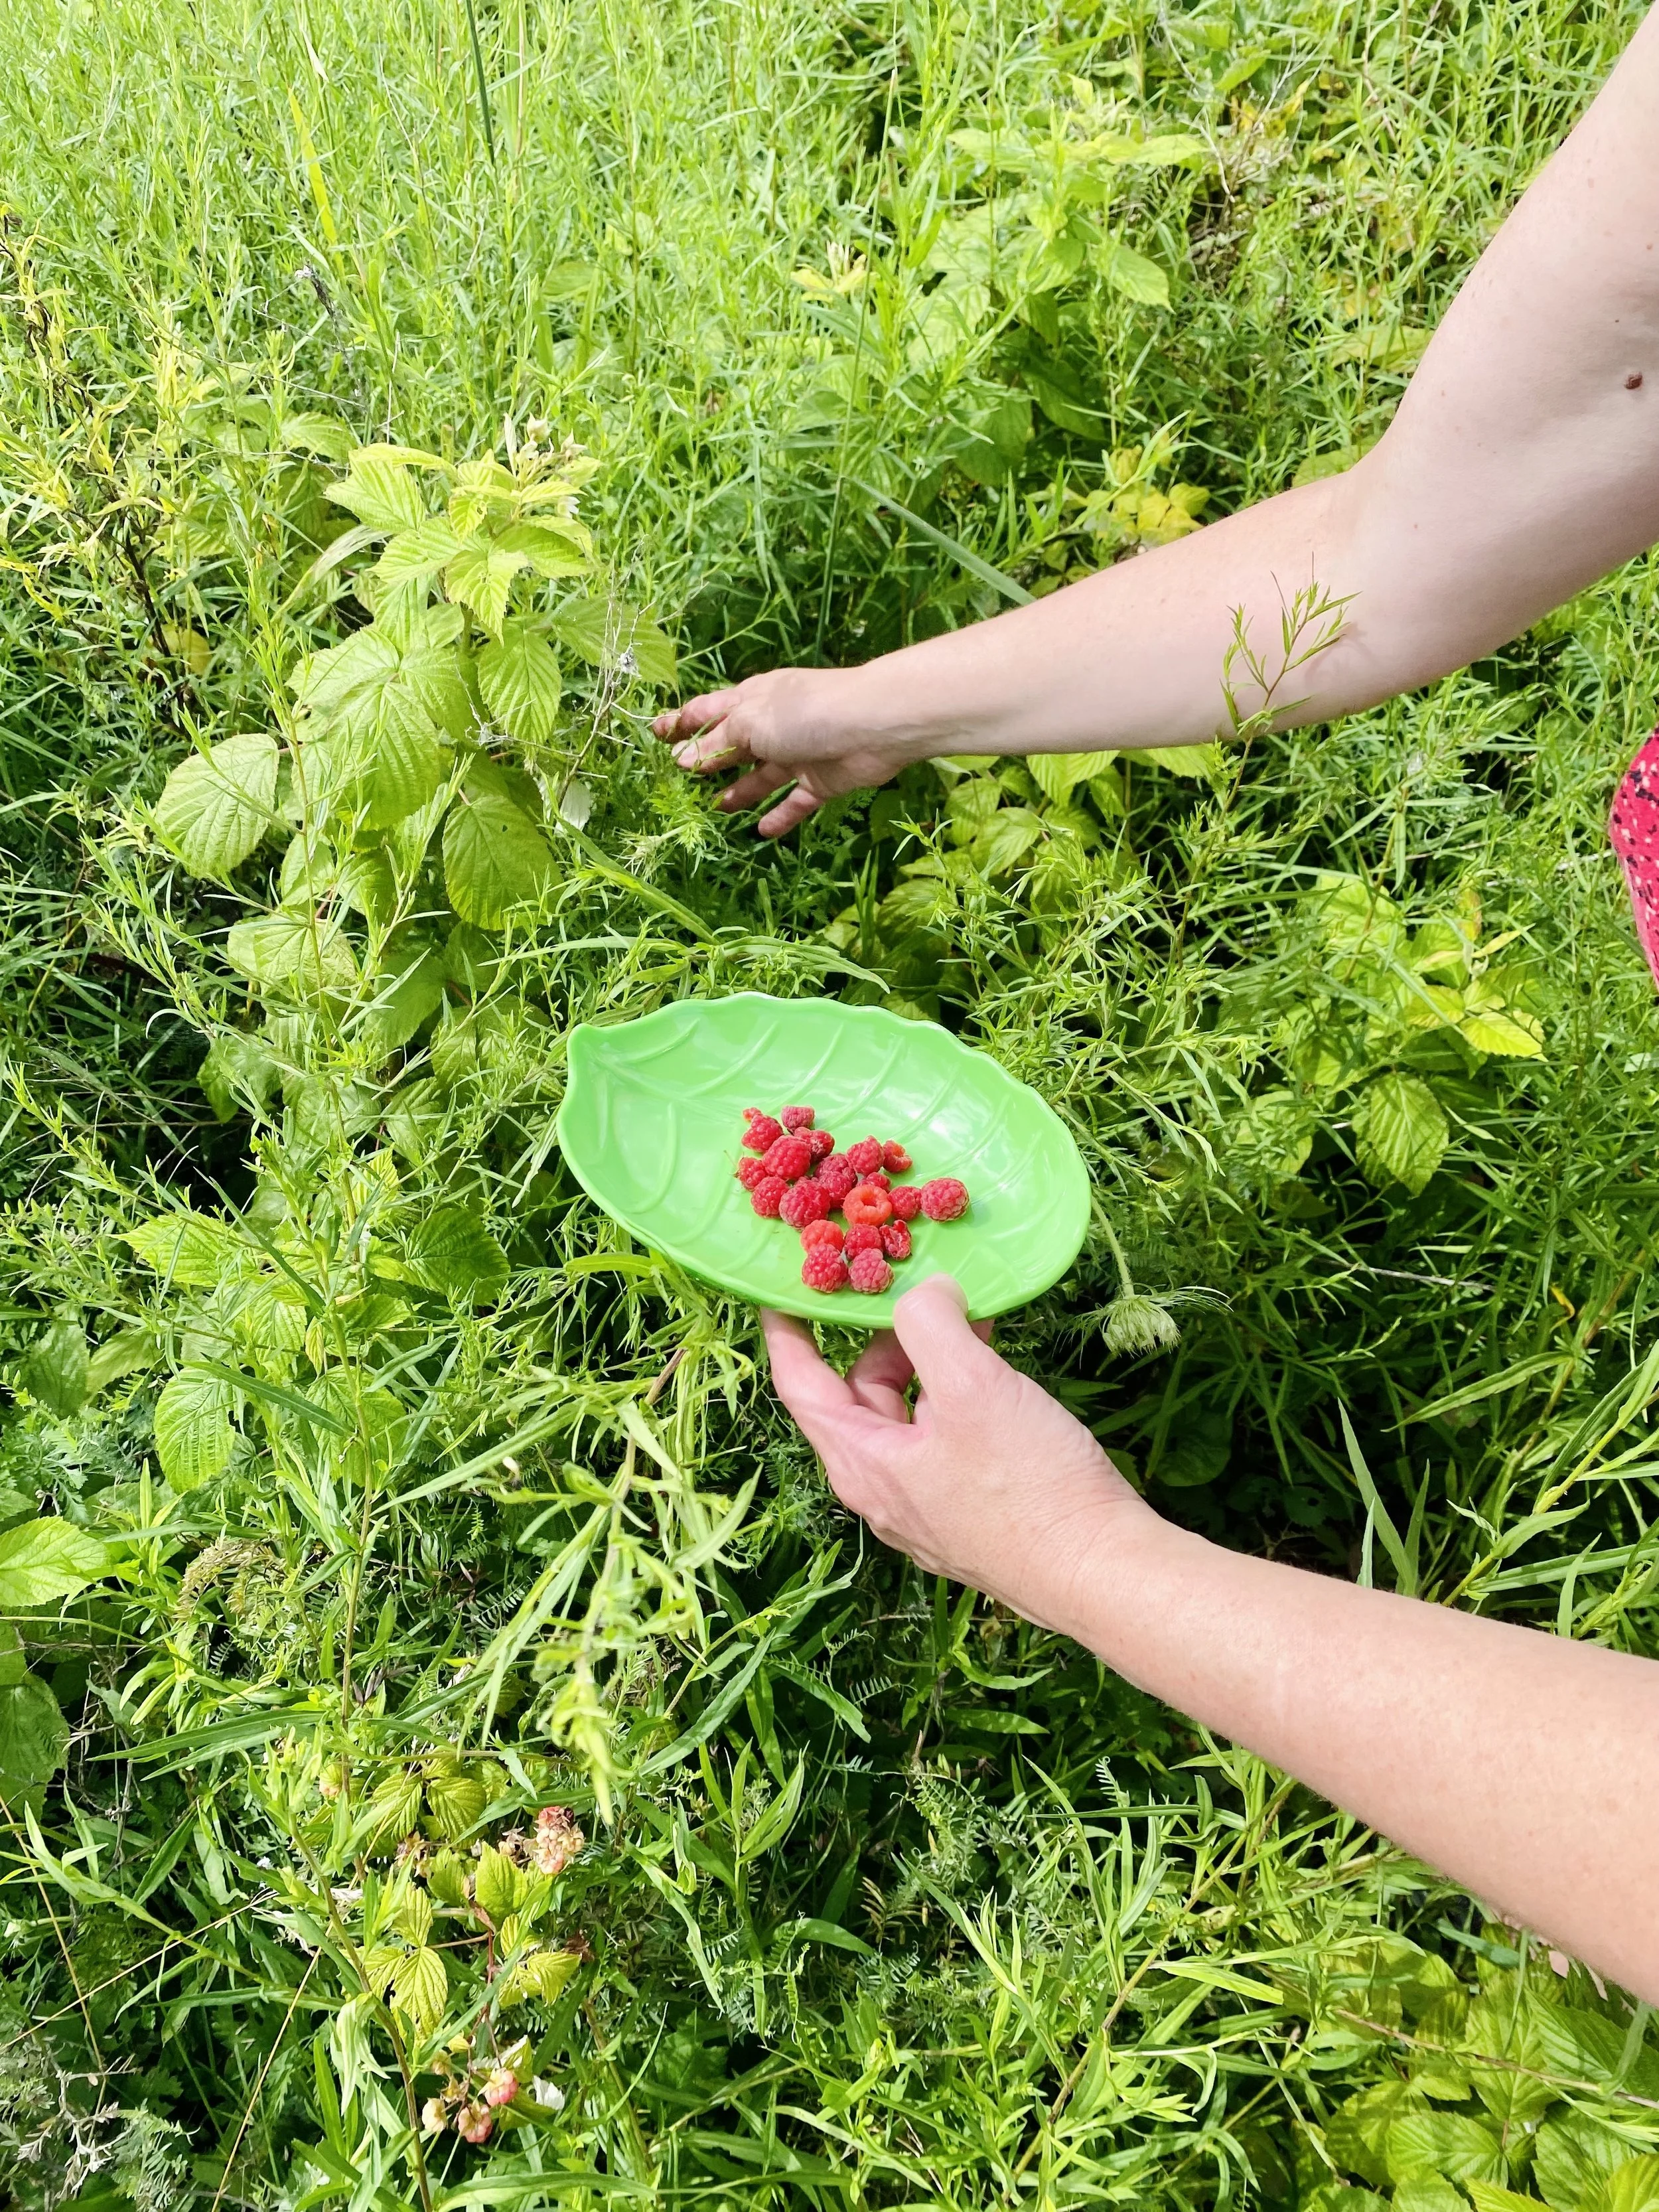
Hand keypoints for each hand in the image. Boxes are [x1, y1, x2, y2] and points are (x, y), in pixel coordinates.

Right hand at [652, 665, 916, 836]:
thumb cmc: (804, 713)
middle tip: (679, 782)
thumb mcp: (749, 724)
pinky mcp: (821, 781)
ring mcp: (797, 754)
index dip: (681, 722)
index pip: (708, 711)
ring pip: (762, 776)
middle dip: (707, 760)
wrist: (871, 725)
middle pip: (733, 745)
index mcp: (752, 700)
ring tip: (716, 809)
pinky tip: (761, 831)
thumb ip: (716, 744)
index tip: (655, 734)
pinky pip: (796, 802)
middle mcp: (773, 726)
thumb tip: (681, 760)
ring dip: (740, 792)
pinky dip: (780, 816)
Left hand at [761, 1274, 1155, 1634]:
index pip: (799, 1383)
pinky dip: (958, 1398)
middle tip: (929, 1298)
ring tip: (976, 1329)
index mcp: (862, 1463)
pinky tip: (999, 1378)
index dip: (786, 1328)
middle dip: (888, 1340)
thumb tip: (924, 1294)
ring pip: (907, 1417)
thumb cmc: (1029, 1486)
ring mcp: (926, 1508)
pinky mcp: (969, 1514)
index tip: (783, 1286)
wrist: (1101, 1572)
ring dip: (931, 1366)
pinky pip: (943, 1442)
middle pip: (858, 1396)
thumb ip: (930, 1324)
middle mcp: (883, 1491)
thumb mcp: (971, 1385)